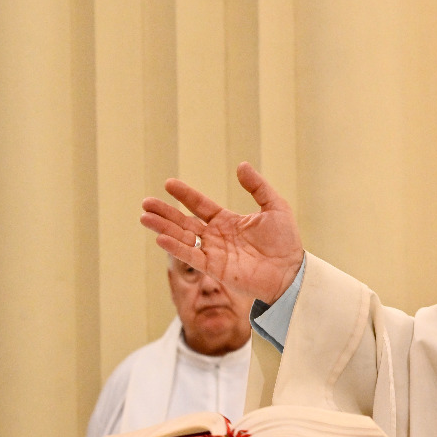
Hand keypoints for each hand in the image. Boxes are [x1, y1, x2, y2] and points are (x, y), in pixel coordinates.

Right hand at [140, 163, 304, 303]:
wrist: (291, 271)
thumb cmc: (286, 241)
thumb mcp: (275, 206)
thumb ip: (257, 186)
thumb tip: (241, 165)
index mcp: (228, 221)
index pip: (200, 205)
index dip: (185, 195)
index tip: (168, 183)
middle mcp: (216, 237)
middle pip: (185, 222)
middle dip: (165, 213)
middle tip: (145, 202)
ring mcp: (214, 253)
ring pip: (183, 238)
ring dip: (164, 228)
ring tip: (145, 217)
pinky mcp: (215, 269)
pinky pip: (191, 256)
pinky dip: (176, 248)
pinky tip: (161, 238)